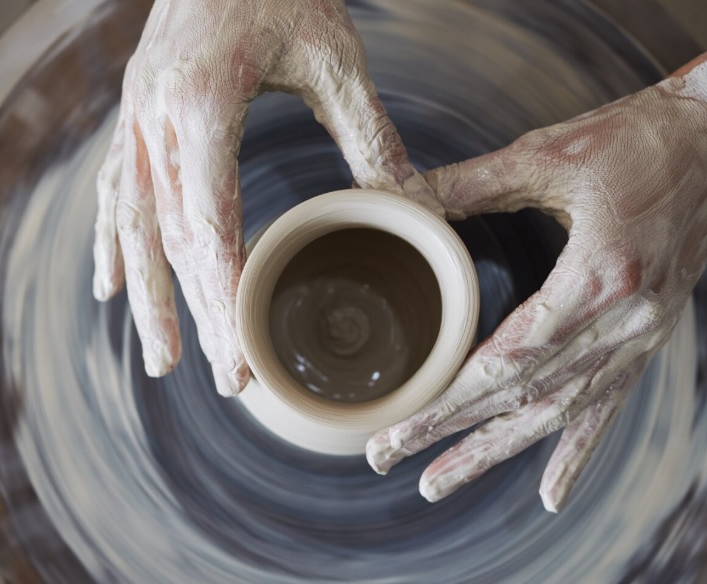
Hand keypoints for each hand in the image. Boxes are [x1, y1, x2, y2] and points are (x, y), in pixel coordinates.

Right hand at [93, 0, 439, 395]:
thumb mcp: (334, 57)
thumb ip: (369, 138)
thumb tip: (414, 208)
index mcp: (202, 107)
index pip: (208, 226)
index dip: (221, 299)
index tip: (240, 355)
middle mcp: (153, 120)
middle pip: (166, 240)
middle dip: (190, 314)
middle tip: (216, 377)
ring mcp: (133, 118)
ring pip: (130, 226)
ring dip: (144, 296)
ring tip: (160, 356)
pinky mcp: (131, 115)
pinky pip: (113, 192)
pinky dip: (111, 244)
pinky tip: (110, 285)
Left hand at [367, 55, 706, 511]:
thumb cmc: (636, 139)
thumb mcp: (547, 154)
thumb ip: (469, 183)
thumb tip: (400, 196)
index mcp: (598, 278)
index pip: (507, 361)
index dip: (448, 401)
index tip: (398, 428)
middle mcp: (624, 322)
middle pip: (525, 398)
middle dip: (453, 435)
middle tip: (390, 459)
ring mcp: (642, 337)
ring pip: (561, 414)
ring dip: (498, 452)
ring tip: (442, 481)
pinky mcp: (649, 336)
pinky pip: (609, 406)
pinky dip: (577, 453)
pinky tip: (551, 493)